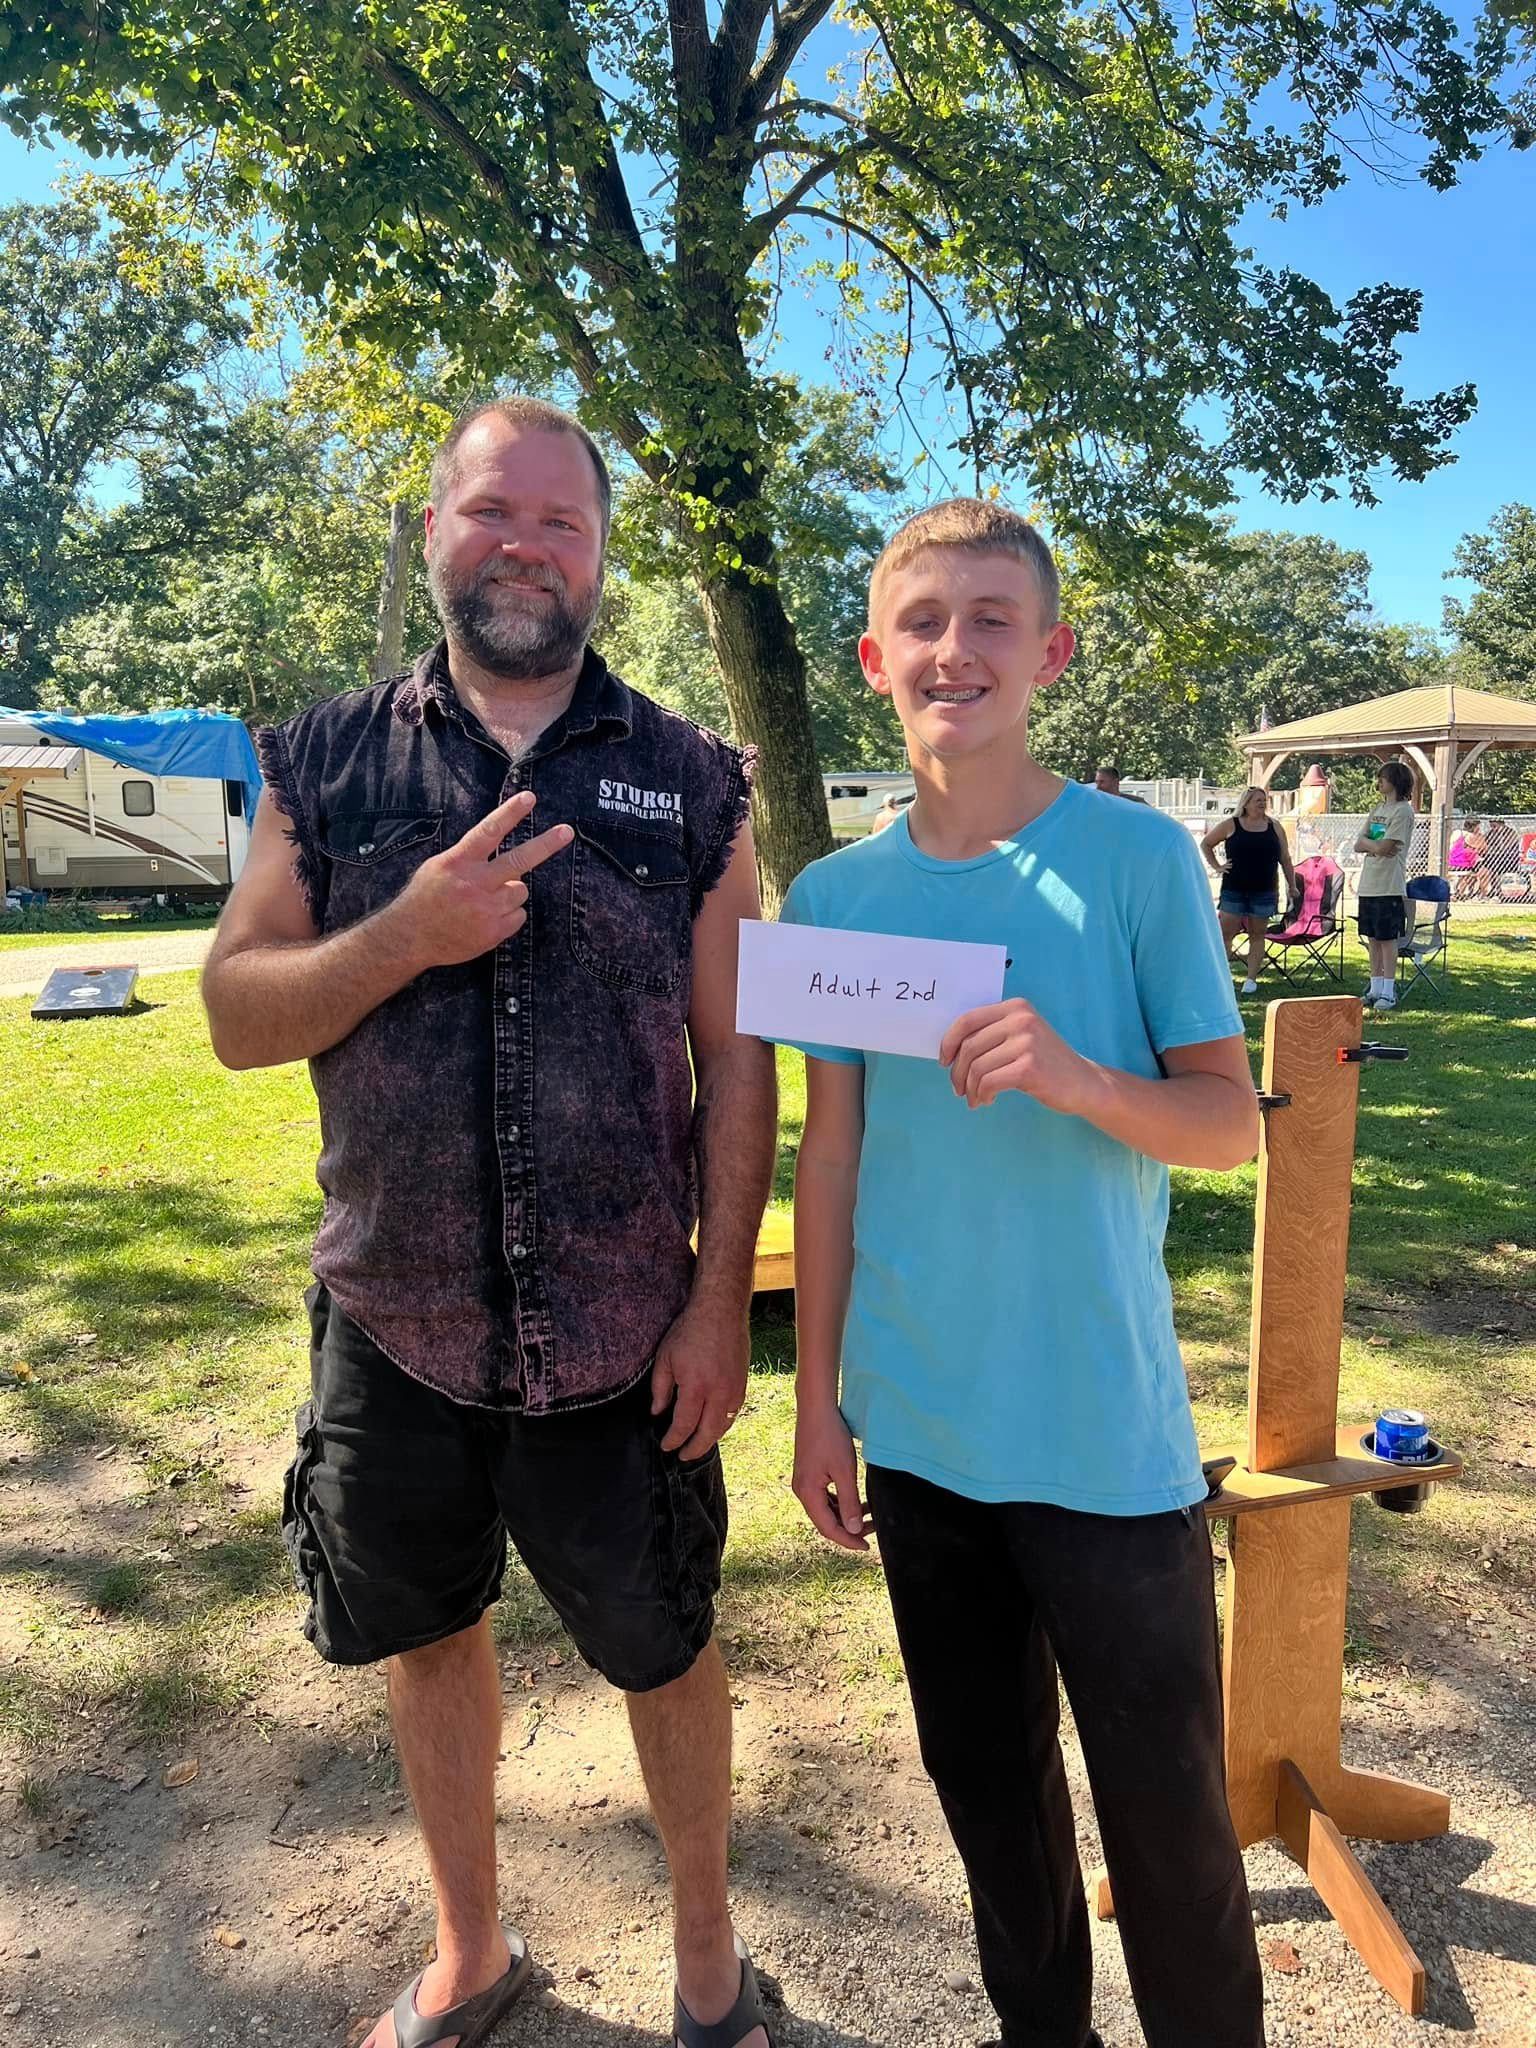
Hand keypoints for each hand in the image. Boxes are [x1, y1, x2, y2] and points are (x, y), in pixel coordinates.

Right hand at [390, 791, 572, 967]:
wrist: (410, 937)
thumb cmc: (426, 897)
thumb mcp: (440, 866)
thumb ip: (471, 858)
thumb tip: (503, 851)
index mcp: (459, 862)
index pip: (489, 831)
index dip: (510, 813)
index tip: (529, 797)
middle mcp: (475, 883)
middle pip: (519, 860)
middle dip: (546, 844)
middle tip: (567, 831)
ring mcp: (486, 909)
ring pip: (520, 890)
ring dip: (509, 893)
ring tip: (484, 902)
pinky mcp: (493, 932)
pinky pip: (519, 915)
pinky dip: (508, 916)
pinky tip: (486, 919)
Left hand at [651, 1296, 749, 1461]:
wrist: (721, 1310)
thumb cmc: (690, 1330)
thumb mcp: (665, 1358)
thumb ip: (660, 1389)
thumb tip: (657, 1413)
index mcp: (696, 1387)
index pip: (684, 1425)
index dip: (674, 1440)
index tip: (666, 1445)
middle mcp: (718, 1393)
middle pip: (708, 1434)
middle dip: (694, 1449)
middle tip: (682, 1456)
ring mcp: (734, 1389)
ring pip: (724, 1426)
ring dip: (710, 1439)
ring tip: (697, 1444)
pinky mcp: (743, 1384)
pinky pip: (733, 1413)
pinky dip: (722, 1424)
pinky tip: (712, 1425)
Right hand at [793, 1405, 868, 1550]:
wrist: (817, 1408)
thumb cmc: (830, 1436)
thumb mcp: (844, 1471)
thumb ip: (849, 1502)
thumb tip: (855, 1530)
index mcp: (807, 1493)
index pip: (828, 1528)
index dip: (848, 1540)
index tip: (867, 1547)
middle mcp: (801, 1490)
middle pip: (825, 1521)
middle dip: (848, 1530)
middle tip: (872, 1531)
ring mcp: (804, 1482)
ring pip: (825, 1510)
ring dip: (845, 1516)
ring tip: (868, 1516)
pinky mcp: (809, 1473)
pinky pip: (824, 1497)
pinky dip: (840, 1503)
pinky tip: (856, 1500)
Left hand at [940, 997, 1094, 1113]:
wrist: (1084, 1082)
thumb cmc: (1046, 1062)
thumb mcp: (1021, 1036)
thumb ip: (992, 1034)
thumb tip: (949, 1050)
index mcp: (1015, 1007)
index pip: (967, 1020)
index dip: (949, 1042)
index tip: (944, 1061)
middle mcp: (1021, 1020)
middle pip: (970, 1047)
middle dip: (957, 1072)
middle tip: (958, 1089)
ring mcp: (1027, 1042)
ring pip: (977, 1067)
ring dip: (970, 1088)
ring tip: (975, 1098)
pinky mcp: (1029, 1067)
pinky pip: (989, 1082)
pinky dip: (982, 1094)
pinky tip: (986, 1100)